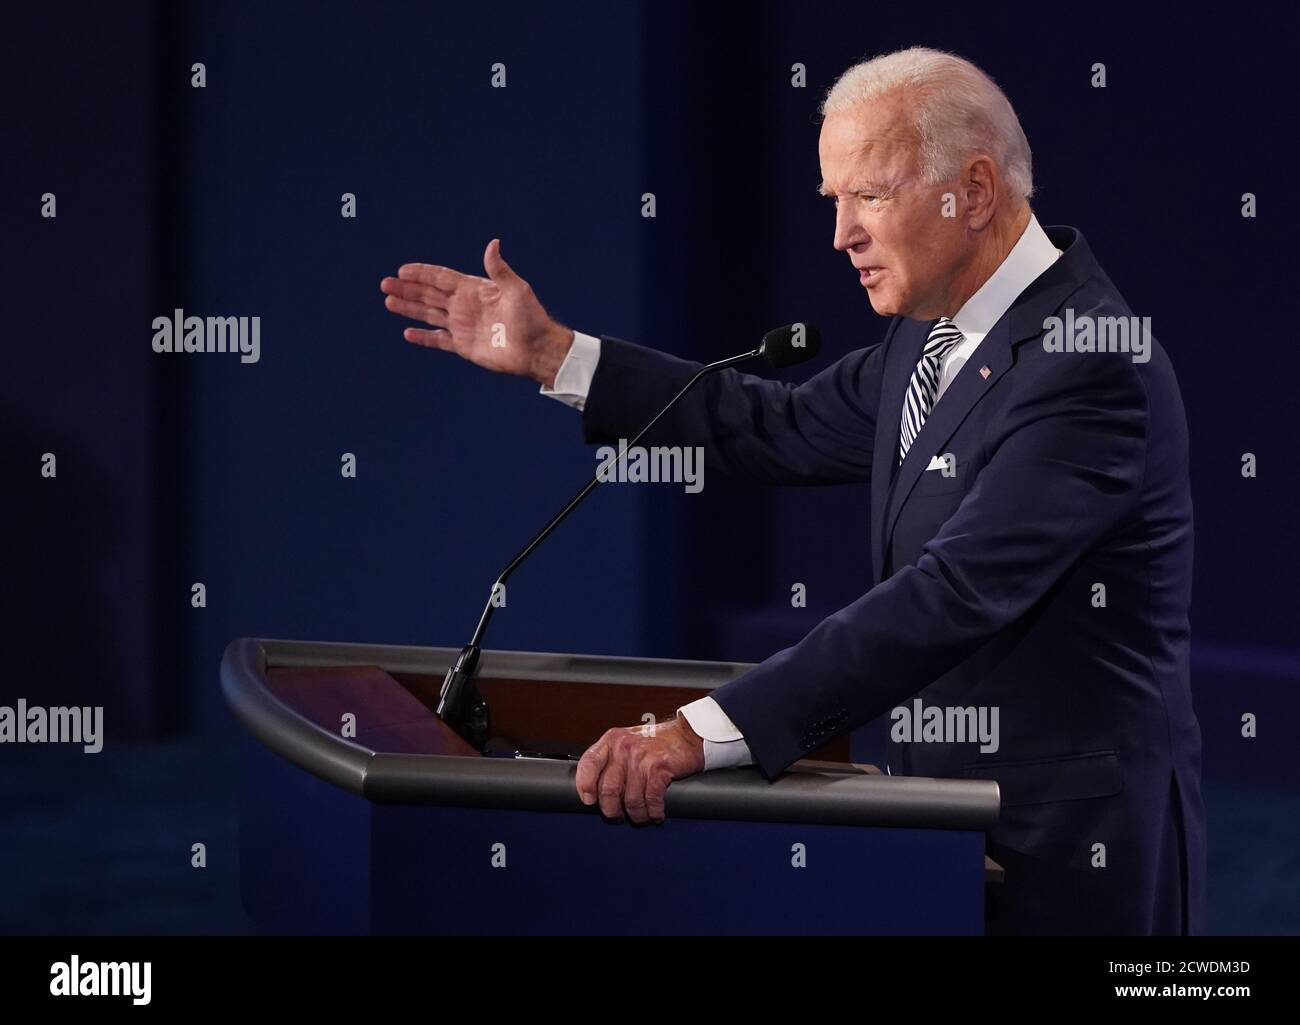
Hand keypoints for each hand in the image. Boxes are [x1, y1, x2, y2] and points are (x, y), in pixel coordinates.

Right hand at [379, 238, 573, 386]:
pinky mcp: (464, 346)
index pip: (441, 277)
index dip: (422, 273)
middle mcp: (465, 306)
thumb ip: (499, 269)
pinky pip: (438, 340)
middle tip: (385, 284)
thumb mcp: (516, 289)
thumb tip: (493, 243)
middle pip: (430, 294)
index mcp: (474, 289)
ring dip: (409, 308)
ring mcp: (462, 326)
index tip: (402, 270)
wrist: (537, 349)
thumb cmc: (531, 317)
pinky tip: (407, 332)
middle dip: (408, 288)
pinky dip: (423, 337)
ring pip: (429, 314)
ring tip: (389, 301)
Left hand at [574, 717, 706, 823]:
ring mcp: (642, 758)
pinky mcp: (659, 768)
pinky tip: (656, 814)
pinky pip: (651, 800)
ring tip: (641, 816)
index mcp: (612, 739)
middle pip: (608, 789)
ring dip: (636, 814)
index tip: (589, 800)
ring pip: (630, 799)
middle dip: (612, 810)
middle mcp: (624, 747)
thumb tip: (597, 788)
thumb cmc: (658, 742)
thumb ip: (612, 757)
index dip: (585, 785)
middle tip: (617, 815)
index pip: (588, 763)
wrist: (688, 735)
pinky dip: (654, 812)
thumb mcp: (628, 741)